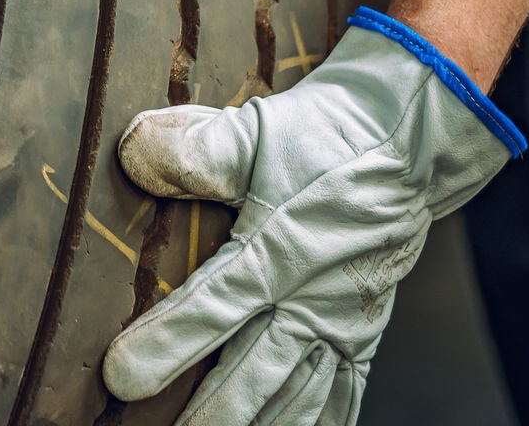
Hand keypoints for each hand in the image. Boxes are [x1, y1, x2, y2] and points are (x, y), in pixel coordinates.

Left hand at [101, 9, 523, 424]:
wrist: (409, 142)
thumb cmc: (321, 136)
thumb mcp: (253, 130)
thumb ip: (194, 148)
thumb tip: (131, 153)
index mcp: (280, 246)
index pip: (214, 306)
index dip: (167, 344)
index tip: (120, 376)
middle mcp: (314, 297)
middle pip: (255, 372)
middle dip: (208, 413)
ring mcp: (343, 322)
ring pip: (296, 396)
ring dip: (256, 424)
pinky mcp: (364, 333)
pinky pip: (343, 394)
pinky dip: (318, 424)